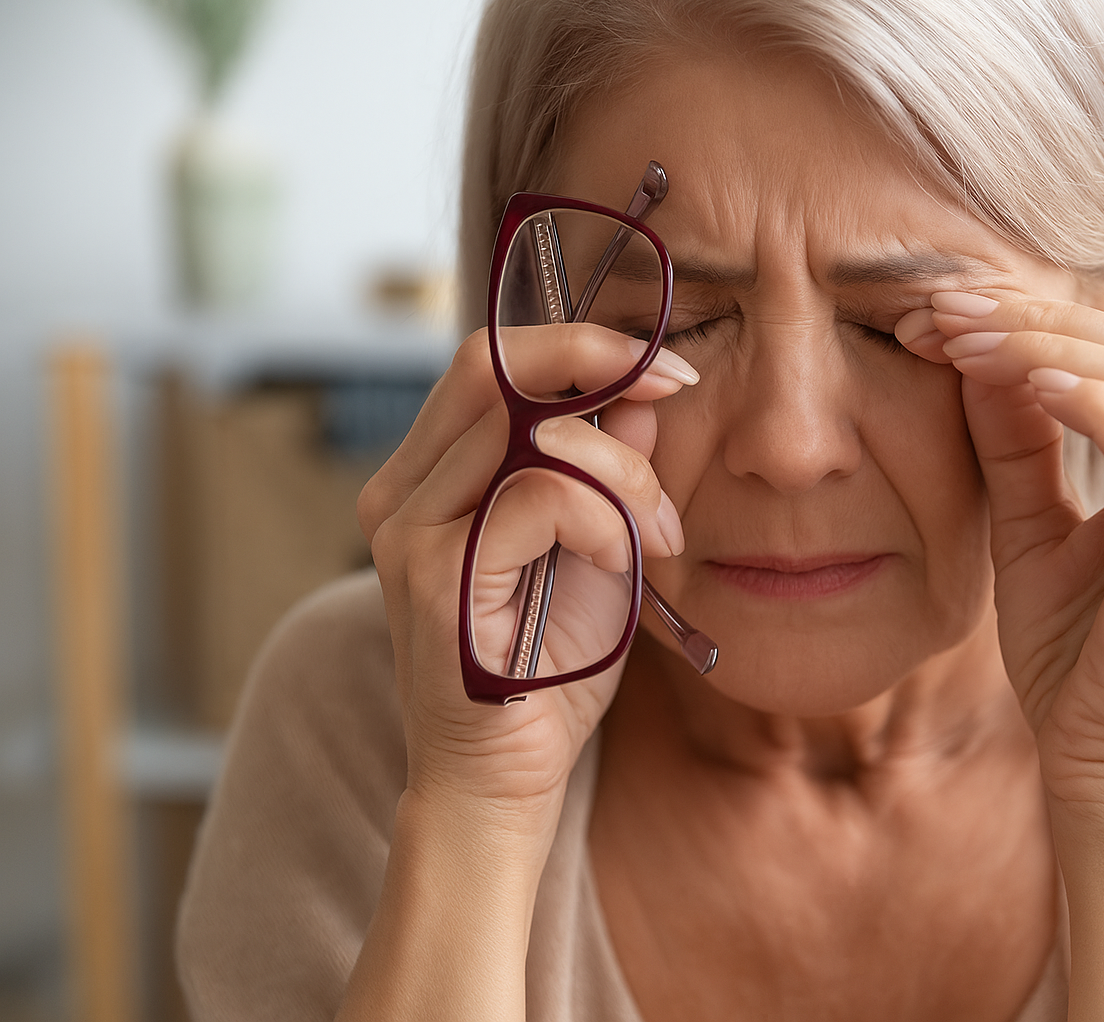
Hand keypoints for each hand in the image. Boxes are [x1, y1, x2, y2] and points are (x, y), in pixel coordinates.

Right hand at [358, 327, 696, 816]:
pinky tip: (628, 559)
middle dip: (599, 364)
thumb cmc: (548, 673)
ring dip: (622, 467)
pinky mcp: (433, 574)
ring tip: (659, 531)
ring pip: (528, 428)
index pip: (490, 365)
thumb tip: (641, 400)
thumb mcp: (597, 554)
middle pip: (493, 367)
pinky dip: (604, 515)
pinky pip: (537, 495)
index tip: (666, 371)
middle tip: (674, 392)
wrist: (502, 784)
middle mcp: (403, 493)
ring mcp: (408, 530)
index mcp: (432, 479)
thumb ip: (608, 476)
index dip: (579, 346)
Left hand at [897, 291, 1103, 816]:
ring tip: (959, 336)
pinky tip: (1021, 385)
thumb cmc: (1074, 663)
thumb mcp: (1030, 534)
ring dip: (1045, 344)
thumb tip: (979, 363)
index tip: (939, 316)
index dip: (1032, 322)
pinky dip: (1090, 404)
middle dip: (1031, 316)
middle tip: (939, 306)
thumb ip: (1016, 450)